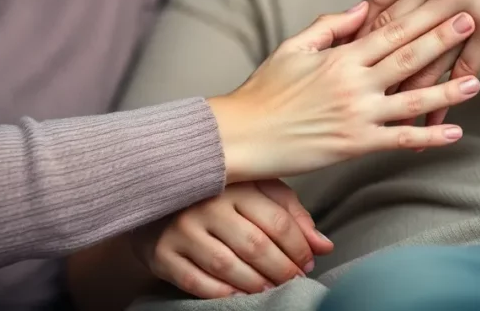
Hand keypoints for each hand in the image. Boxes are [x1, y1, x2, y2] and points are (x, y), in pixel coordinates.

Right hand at [134, 181, 330, 298]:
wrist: (155, 194)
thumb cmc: (216, 191)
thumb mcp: (256, 188)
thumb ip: (290, 211)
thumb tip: (324, 245)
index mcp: (233, 184)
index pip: (278, 222)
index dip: (300, 247)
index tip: (308, 260)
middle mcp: (206, 205)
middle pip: (256, 246)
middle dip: (282, 269)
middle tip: (294, 278)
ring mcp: (181, 230)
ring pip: (228, 268)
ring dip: (257, 285)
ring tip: (271, 288)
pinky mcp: (162, 253)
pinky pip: (198, 283)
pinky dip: (223, 294)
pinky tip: (240, 294)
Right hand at [207, 0, 479, 181]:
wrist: (243, 134)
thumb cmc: (264, 90)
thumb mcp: (292, 48)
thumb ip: (329, 27)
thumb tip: (361, 9)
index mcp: (341, 57)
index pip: (390, 31)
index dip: (424, 17)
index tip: (449, 2)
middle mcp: (354, 84)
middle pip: (408, 59)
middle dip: (443, 41)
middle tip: (476, 23)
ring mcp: (358, 115)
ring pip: (412, 101)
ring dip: (447, 91)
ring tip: (478, 82)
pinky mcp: (356, 145)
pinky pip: (399, 140)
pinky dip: (428, 136)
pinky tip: (454, 132)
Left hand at [356, 0, 479, 124]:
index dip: (364, 25)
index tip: (352, 47)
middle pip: (392, 30)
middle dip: (371, 62)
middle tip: (352, 89)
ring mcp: (463, 8)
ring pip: (421, 56)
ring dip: (402, 88)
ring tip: (385, 114)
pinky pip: (461, 71)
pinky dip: (445, 98)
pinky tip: (433, 120)